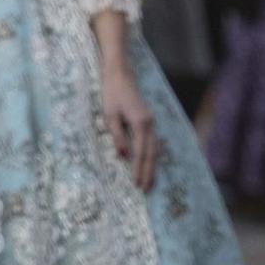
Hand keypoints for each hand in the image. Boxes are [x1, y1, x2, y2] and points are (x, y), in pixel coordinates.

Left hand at [100, 67, 157, 189]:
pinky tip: (150, 164)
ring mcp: (151, 122)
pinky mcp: (148, 121)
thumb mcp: (110, 116)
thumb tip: (123, 157)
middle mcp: (149, 124)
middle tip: (147, 190)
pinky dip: (152, 156)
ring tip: (150, 181)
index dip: (139, 170)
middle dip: (149, 172)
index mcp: (141, 123)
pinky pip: (153, 143)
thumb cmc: (112, 94)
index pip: (140, 153)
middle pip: (151, 153)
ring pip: (155, 149)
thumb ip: (117, 137)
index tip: (137, 185)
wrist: (120, 74)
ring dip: (152, 166)